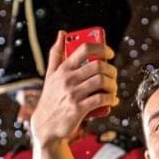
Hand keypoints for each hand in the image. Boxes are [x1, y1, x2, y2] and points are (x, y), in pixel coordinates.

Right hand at [30, 31, 117, 147]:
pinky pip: (101, 99)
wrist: (45, 125)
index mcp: (63, 68)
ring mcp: (73, 94)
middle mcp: (67, 79)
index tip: (109, 53)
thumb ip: (56, 54)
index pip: (84, 49)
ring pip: (102, 82)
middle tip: (113, 76)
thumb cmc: (51, 98)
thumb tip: (62, 32)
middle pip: (98, 66)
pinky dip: (111, 99)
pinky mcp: (78, 109)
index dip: (101, 47)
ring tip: (113, 89)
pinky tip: (113, 100)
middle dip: (111, 70)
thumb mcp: (51, 75)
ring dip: (113, 85)